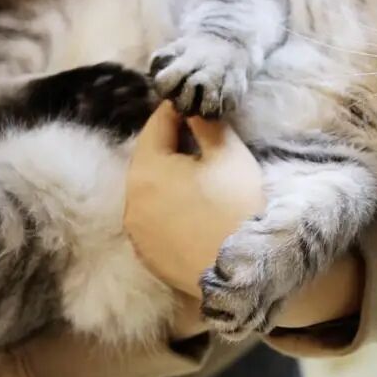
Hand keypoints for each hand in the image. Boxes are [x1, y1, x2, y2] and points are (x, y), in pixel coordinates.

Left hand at [123, 102, 362, 335]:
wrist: (244, 273)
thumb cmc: (239, 207)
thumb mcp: (228, 154)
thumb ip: (206, 123)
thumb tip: (193, 106)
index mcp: (146, 169)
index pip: (157, 124)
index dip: (177, 110)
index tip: (194, 103)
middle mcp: (131, 199)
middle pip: (149, 158)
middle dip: (171, 145)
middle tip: (198, 137)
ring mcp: (136, 231)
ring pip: (149, 190)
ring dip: (167, 178)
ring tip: (198, 176)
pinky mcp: (146, 255)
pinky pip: (153, 219)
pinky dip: (166, 208)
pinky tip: (191, 209)